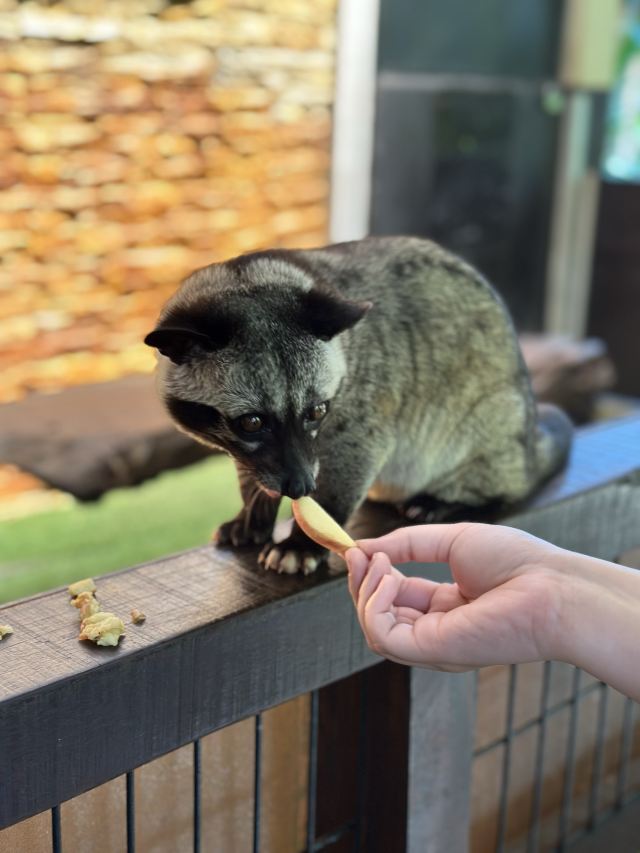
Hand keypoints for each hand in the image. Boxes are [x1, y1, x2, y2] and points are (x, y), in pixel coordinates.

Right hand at [346, 523, 567, 671]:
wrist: (552, 587)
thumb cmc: (516, 562)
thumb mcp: (451, 541)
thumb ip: (406, 544)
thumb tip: (361, 547)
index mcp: (446, 606)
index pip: (395, 595)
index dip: (371, 573)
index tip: (355, 549)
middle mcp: (438, 629)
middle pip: (378, 614)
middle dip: (360, 582)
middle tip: (356, 554)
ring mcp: (434, 644)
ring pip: (374, 628)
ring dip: (364, 591)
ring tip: (379, 562)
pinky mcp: (432, 650)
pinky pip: (383, 636)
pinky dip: (374, 605)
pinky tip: (390, 578)